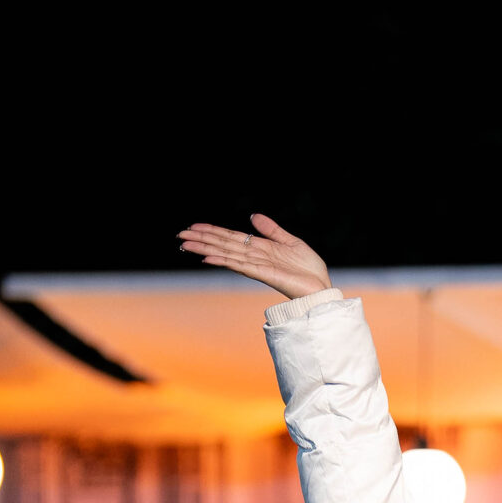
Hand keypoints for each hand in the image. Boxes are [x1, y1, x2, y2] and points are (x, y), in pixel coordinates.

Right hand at [176, 213, 330, 303]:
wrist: (321, 286)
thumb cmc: (308, 269)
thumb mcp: (290, 241)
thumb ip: (271, 230)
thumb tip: (253, 216)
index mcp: (259, 248)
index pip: (230, 237)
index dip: (212, 231)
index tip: (193, 226)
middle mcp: (254, 257)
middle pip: (222, 245)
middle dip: (201, 239)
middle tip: (180, 235)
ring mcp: (257, 266)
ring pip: (226, 254)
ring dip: (205, 249)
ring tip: (186, 244)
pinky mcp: (264, 274)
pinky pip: (240, 265)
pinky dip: (224, 261)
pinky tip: (208, 258)